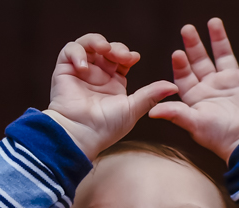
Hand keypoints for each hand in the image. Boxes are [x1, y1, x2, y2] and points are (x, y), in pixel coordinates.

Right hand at [45, 33, 176, 158]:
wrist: (81, 134)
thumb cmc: (106, 127)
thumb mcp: (133, 109)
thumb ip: (151, 95)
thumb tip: (174, 86)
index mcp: (114, 83)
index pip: (121, 58)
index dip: (126, 54)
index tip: (133, 58)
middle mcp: (97, 75)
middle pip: (106, 48)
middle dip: (115, 47)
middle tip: (120, 55)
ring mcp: (80, 72)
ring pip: (88, 44)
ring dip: (97, 42)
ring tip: (103, 50)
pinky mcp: (64, 70)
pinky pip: (70, 50)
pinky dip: (77, 52)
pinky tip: (84, 66)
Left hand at [148, 18, 238, 161]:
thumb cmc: (220, 136)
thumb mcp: (194, 124)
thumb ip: (175, 113)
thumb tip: (151, 112)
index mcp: (197, 96)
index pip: (185, 76)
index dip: (181, 64)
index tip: (177, 53)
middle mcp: (213, 86)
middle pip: (201, 60)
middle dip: (194, 44)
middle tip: (186, 29)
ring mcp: (233, 82)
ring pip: (224, 55)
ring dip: (219, 39)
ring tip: (213, 22)